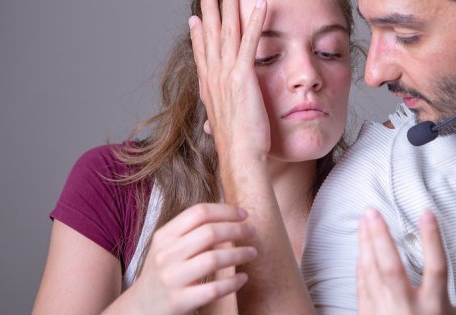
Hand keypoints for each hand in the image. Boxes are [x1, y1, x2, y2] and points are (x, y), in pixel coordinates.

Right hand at [130, 203, 256, 314]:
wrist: (140, 311)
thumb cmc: (162, 275)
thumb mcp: (167, 248)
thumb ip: (191, 233)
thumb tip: (229, 219)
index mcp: (164, 236)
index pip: (199, 213)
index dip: (226, 211)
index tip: (244, 215)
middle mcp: (166, 255)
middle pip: (209, 233)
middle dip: (237, 230)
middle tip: (253, 232)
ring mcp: (172, 279)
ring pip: (213, 259)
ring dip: (239, 254)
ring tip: (252, 253)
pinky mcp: (180, 302)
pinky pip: (213, 289)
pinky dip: (233, 282)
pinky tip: (243, 278)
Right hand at [189, 0, 270, 163]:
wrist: (240, 158)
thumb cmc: (237, 148)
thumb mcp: (224, 129)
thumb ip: (218, 119)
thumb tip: (211, 123)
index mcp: (210, 89)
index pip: (202, 55)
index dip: (198, 35)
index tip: (194, 18)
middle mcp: (214, 78)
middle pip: (211, 35)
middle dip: (209, 10)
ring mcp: (227, 76)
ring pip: (228, 32)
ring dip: (229, 6)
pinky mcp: (243, 77)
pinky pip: (250, 42)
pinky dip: (254, 21)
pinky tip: (260, 4)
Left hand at [354, 208, 455, 314]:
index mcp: (439, 309)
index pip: (437, 267)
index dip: (432, 238)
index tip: (425, 211)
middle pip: (392, 267)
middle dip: (380, 236)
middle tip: (371, 211)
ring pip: (373, 275)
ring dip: (366, 245)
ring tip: (365, 222)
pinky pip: (363, 290)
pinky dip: (362, 268)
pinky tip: (362, 250)